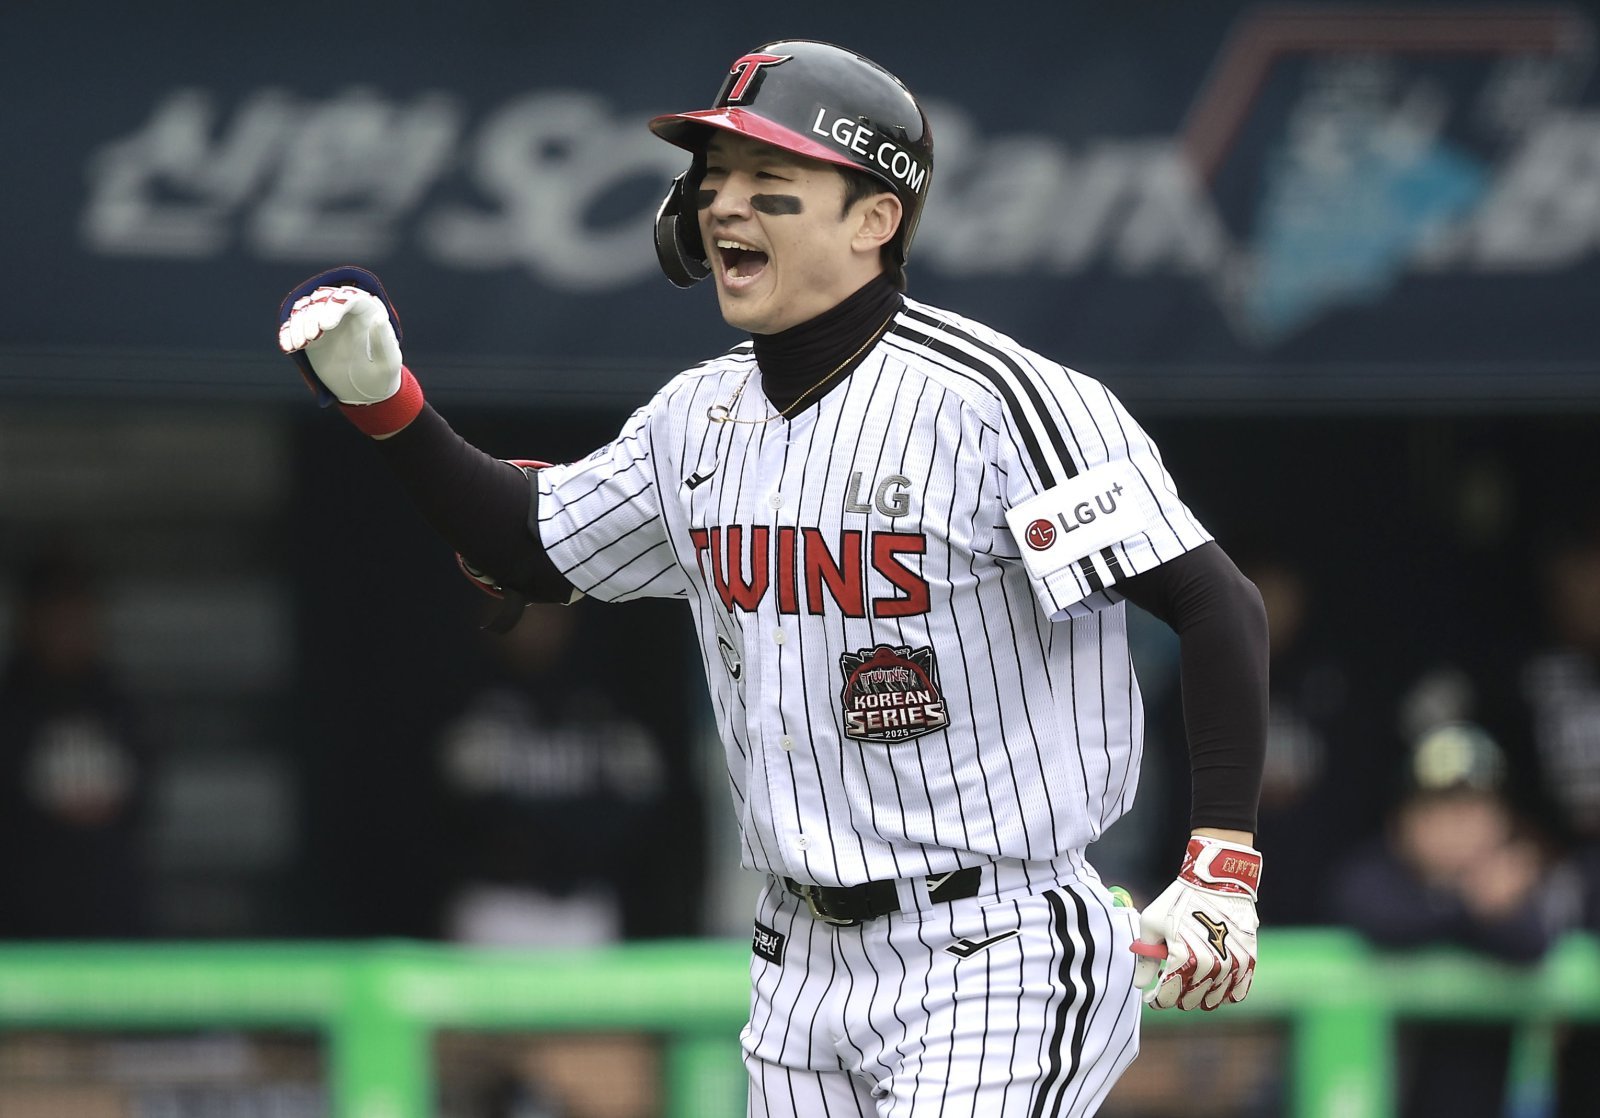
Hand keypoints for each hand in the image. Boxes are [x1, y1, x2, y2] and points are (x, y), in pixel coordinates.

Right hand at [278, 285, 402, 404]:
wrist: (366, 392)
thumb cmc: (382, 376)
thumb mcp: (388, 362)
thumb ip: (383, 340)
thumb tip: (379, 317)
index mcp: (367, 311)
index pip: (349, 297)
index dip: (334, 307)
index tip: (325, 326)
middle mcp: (345, 311)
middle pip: (322, 299)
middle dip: (312, 315)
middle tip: (311, 338)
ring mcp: (325, 320)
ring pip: (305, 309)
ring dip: (298, 324)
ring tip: (299, 345)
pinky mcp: (311, 334)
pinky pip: (294, 326)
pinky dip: (288, 334)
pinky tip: (289, 348)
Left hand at [1133, 836, 1260, 1009]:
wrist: (1218, 879)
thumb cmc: (1180, 899)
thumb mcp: (1152, 922)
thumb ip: (1146, 957)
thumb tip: (1141, 985)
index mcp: (1184, 958)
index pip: (1167, 997)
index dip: (1156, 999)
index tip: (1152, 995)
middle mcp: (1211, 967)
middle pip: (1188, 1002)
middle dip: (1175, 995)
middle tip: (1170, 981)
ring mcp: (1233, 966)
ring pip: (1212, 1001)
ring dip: (1199, 995)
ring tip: (1190, 978)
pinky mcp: (1249, 961)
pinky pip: (1237, 993)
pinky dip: (1224, 993)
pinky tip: (1212, 982)